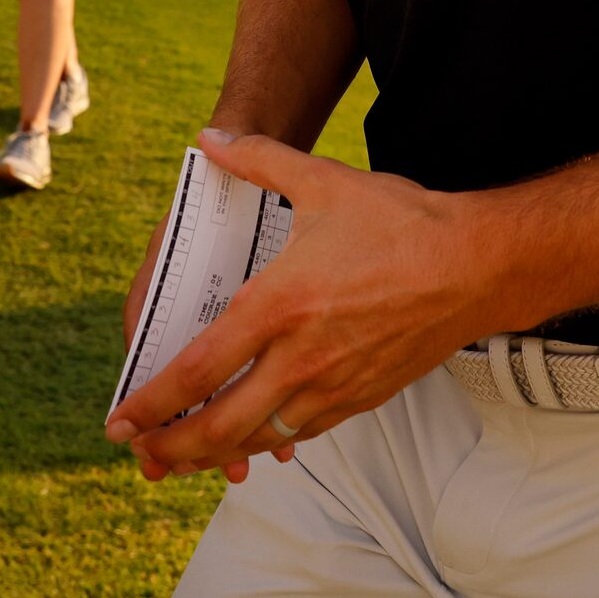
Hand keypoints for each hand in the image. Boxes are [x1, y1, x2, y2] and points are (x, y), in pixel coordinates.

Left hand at [104, 131, 504, 484]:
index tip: (121, 418)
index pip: (198, 370)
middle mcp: (302, 358)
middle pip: (220, 425)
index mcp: (281, 306)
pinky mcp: (362, 398)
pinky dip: (265, 442)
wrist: (477, 265)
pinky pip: (301, 434)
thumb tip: (211, 137)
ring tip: (179, 460)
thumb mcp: (325, 181)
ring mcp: (334, 386)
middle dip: (171, 448)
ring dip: (213, 456)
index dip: (152, 402)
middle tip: (137, 453)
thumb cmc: (403, 222)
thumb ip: (259, 160)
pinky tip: (248, 439)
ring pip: (260, 439)